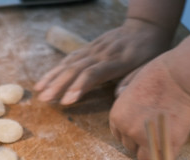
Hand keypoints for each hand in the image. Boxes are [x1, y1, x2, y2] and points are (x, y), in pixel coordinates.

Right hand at [34, 18, 171, 104]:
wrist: (146, 28)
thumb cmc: (150, 52)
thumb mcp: (149, 66)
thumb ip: (133, 80)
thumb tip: (118, 96)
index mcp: (117, 61)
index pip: (94, 74)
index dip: (79, 87)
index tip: (66, 101)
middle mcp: (101, 54)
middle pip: (76, 69)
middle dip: (58, 85)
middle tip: (45, 99)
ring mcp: (93, 49)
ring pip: (69, 63)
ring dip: (52, 77)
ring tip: (39, 92)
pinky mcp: (89, 48)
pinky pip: (69, 58)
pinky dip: (55, 69)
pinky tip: (45, 80)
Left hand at [109, 53, 189, 159]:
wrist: (184, 76)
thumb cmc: (163, 73)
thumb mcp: (135, 81)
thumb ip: (126, 94)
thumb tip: (119, 93)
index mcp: (117, 116)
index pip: (119, 134)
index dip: (131, 132)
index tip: (144, 128)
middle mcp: (126, 129)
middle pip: (130, 146)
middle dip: (142, 140)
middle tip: (159, 129)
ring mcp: (144, 139)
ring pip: (144, 156)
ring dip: (154, 149)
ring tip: (168, 134)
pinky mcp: (163, 145)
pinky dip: (168, 155)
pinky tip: (175, 141)